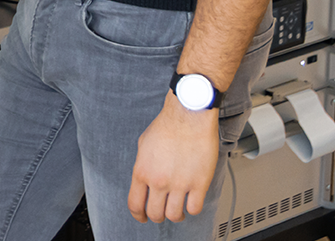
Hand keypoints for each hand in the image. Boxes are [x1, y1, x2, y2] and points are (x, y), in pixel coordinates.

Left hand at [128, 95, 220, 222]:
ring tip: (178, 210)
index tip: (142, 217)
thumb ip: (143, 166)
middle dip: (157, 216)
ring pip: (174, 215)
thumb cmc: (167, 126)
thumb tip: (145, 179)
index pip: (134, 204)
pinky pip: (195, 208)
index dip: (138, 215)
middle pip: (155, 214)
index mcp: (142, 171)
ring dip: (176, 216)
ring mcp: (179, 184)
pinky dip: (192, 209)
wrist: (188, 116)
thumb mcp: (143, 145)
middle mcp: (159, 181)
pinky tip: (191, 201)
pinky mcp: (199, 183)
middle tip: (162, 213)